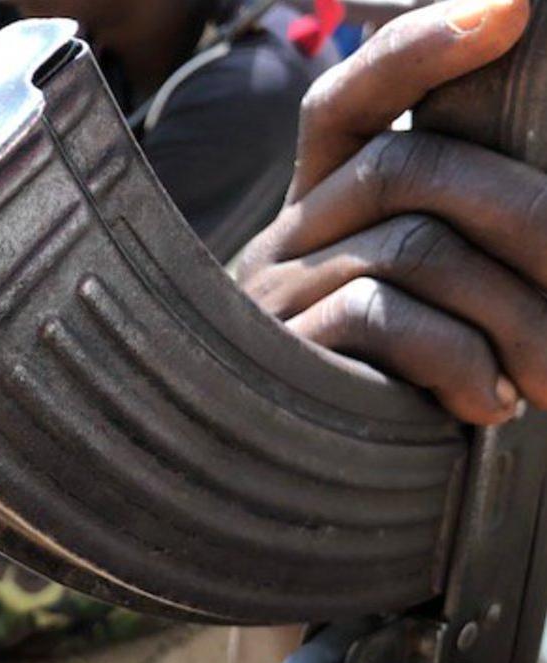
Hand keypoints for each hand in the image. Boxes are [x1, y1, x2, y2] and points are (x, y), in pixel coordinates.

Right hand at [237, 0, 535, 424]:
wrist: (288, 475)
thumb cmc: (382, 383)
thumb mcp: (425, 300)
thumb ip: (462, 240)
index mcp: (327, 207)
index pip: (349, 102)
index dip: (415, 50)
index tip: (506, 9)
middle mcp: (295, 235)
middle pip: (409, 168)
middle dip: (529, 216)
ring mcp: (281, 291)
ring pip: (414, 247)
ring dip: (516, 315)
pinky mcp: (285, 350)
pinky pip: (382, 315)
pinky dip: (460, 360)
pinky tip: (484, 404)